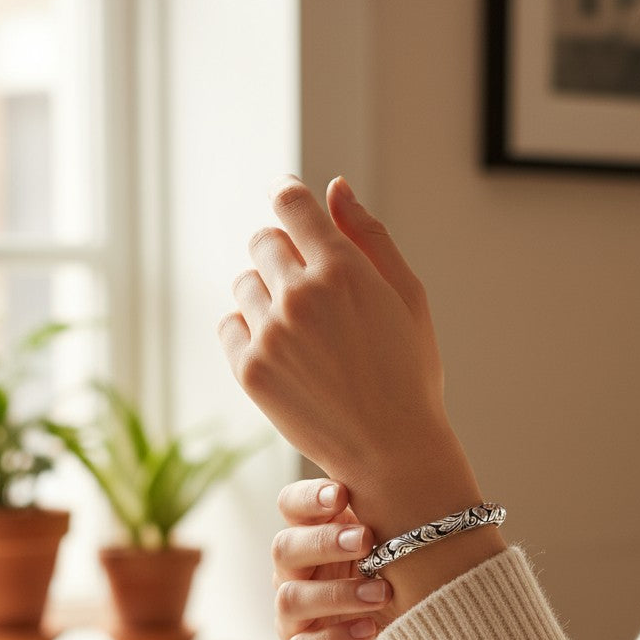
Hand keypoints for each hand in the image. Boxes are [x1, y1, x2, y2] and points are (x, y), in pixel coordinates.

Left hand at [219, 176, 462, 523]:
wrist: (393, 451)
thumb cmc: (409, 373)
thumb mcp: (408, 297)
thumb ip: (370, 236)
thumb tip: (334, 188)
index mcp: (344, 269)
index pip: (291, 204)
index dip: (289, 197)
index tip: (289, 202)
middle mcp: (301, 295)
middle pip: (264, 241)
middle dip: (284, 254)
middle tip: (312, 290)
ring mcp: (271, 334)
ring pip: (245, 283)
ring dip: (267, 294)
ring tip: (303, 331)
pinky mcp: (251, 370)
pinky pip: (230, 325)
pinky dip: (250, 330)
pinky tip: (284, 352)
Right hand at [273, 477, 408, 639]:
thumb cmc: (417, 591)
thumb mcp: (408, 553)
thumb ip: (395, 520)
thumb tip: (408, 480)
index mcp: (319, 538)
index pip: (292, 507)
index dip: (308, 498)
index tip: (341, 494)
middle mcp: (299, 577)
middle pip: (284, 548)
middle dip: (324, 541)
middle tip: (366, 540)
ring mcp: (297, 622)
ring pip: (291, 598)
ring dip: (337, 592)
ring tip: (382, 593)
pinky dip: (334, 639)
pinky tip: (369, 631)